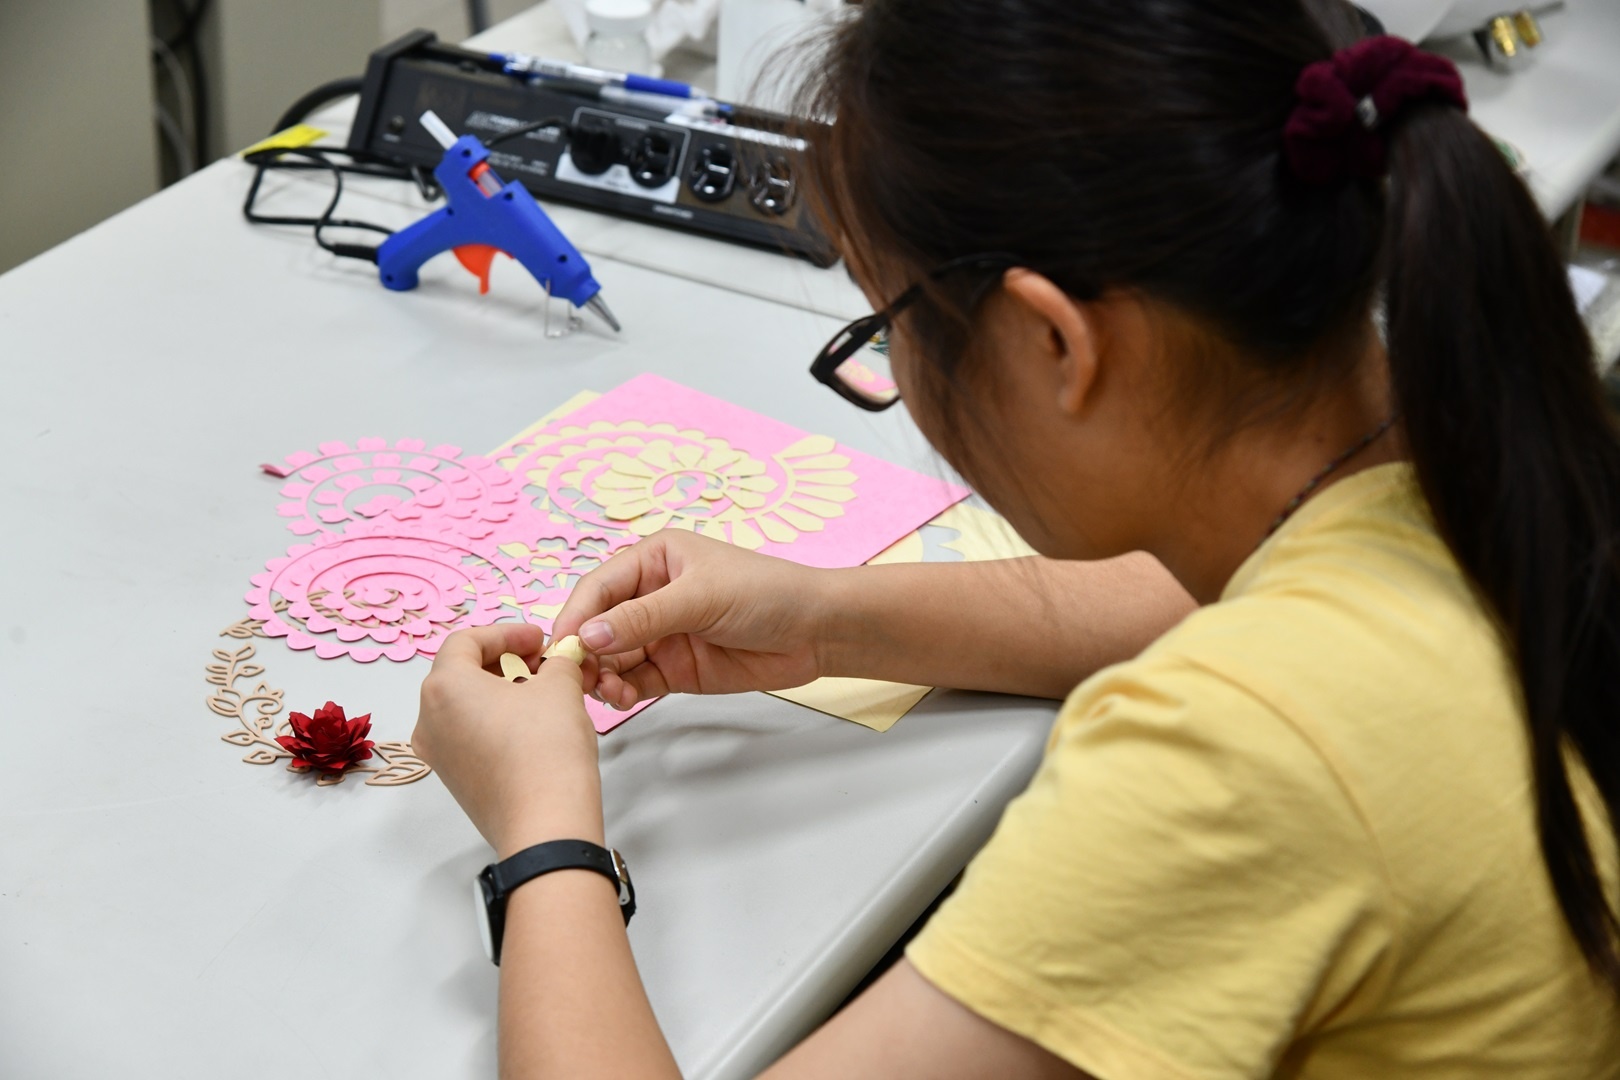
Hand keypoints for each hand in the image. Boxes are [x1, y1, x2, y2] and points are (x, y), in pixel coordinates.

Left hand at [412, 624, 603, 857]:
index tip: (539, 639)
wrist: (544, 825)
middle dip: (503, 661)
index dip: (505, 633)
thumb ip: (557, 662)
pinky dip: (494, 721)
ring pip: (463, 706)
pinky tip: (530, 726)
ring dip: (499, 692)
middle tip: (542, 662)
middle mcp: (427, 719)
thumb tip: (558, 660)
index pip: (466, 641)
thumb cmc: (546, 747)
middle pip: (460, 673)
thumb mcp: (560, 687)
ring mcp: (437, 754)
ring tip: (541, 694)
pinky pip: (468, 735)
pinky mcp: (454, 780)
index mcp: (444, 687)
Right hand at [552, 530, 833, 709]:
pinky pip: (636, 680)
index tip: (560, 646)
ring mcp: (662, 634)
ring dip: (603, 675)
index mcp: (654, 560)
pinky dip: (623, 691)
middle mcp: (651, 595)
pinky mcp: (676, 668)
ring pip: (613, 657)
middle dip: (585, 651)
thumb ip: (644, 618)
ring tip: (607, 691)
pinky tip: (622, 697)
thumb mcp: (701, 597)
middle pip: (599, 625)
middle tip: (578, 677)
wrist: (816, 632)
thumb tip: (590, 637)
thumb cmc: (767, 593)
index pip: (600, 587)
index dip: (577, 615)